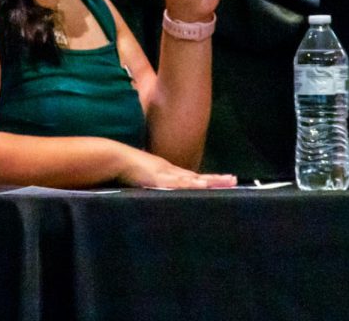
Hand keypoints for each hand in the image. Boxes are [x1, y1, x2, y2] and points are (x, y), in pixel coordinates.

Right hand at [117, 145, 236, 188]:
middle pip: (198, 177)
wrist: (115, 158)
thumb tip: (152, 190)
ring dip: (211, 181)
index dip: (206, 180)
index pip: (190, 177)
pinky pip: (182, 183)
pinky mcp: (161, 178)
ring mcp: (167, 173)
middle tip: (234, 180)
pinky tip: (204, 185)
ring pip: (195, 179)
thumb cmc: (125, 169)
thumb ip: (148, 183)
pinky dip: (194, 185)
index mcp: (167, 172)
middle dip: (216, 180)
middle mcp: (171, 171)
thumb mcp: (141, 178)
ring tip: (229, 181)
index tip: (220, 181)